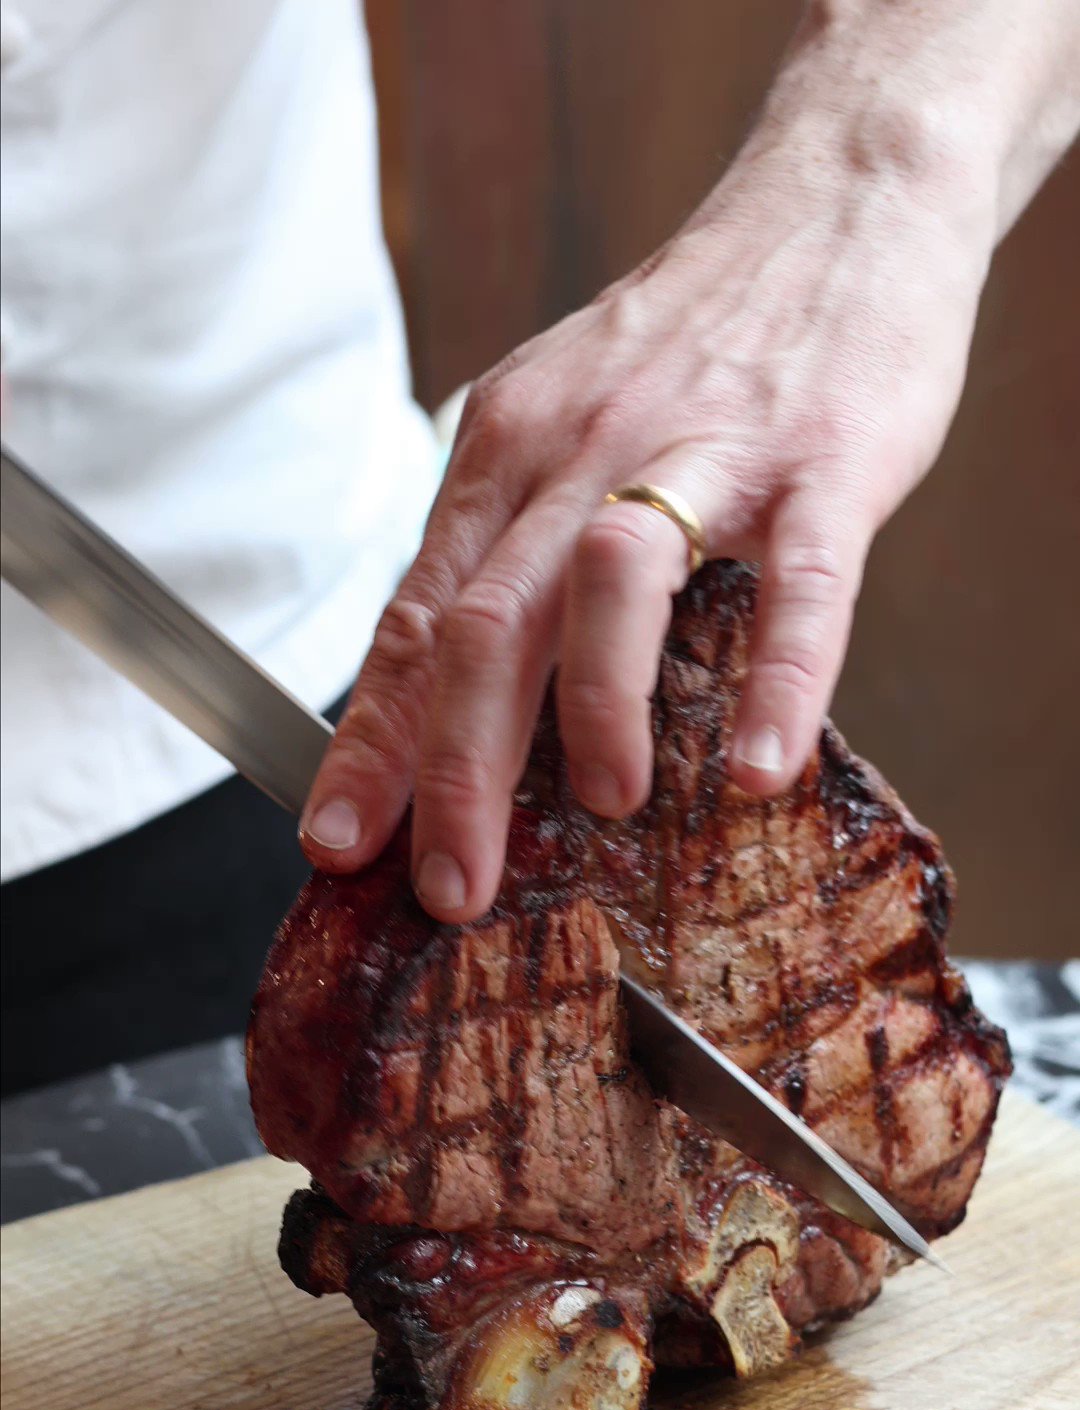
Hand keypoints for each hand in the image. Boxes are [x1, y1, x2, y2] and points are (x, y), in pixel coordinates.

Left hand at [302, 37, 1005, 921]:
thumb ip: (513, 546)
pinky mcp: (823, 459)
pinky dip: (776, 680)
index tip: (338, 839)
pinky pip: (794, 582)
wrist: (834, 203)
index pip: (420, 616)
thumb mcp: (565, 424)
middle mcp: (581, 450)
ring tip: (603, 808)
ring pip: (608, 584)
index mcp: (509, 452)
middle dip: (454, 772)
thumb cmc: (696, 344)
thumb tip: (456, 694)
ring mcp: (702, 451)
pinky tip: (758, 766)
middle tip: (449, 886)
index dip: (374, 740)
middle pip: (488, 623)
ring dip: (594, 710)